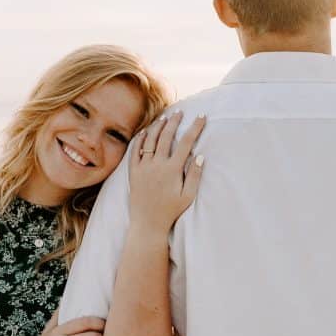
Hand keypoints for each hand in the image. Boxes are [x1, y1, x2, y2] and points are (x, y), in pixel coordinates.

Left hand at [128, 112, 206, 235]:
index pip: (186, 143)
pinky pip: (135, 151)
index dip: (195, 128)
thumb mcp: (187, 196)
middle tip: (181, 112)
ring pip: (150, 140)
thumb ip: (194, 175)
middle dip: (175, 122)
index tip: (201, 117)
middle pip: (166, 136)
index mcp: (172, 170)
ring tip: (165, 118)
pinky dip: (140, 139)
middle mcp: (157, 165)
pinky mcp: (133, 172)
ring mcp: (143, 167)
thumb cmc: (170, 211)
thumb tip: (200, 156)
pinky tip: (145, 132)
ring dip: (158, 127)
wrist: (148, 223)